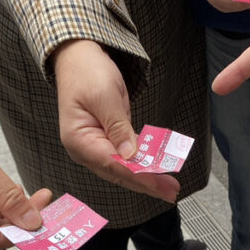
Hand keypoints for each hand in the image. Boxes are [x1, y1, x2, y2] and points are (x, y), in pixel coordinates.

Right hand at [52, 40, 178, 202]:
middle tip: (172, 192)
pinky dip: (141, 164)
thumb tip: (131, 155)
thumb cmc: (87, 72)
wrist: (78, 57)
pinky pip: (125, 158)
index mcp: (79, 140)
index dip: (138, 175)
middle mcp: (85, 149)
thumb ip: (118, 126)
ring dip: (146, 176)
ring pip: (123, 169)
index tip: (159, 183)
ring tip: (170, 185)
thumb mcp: (104, 96)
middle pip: (118, 172)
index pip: (112, 164)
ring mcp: (94, 146)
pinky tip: (157, 170)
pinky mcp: (105, 141)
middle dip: (146, 182)